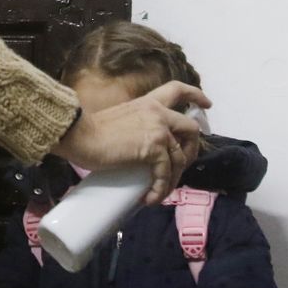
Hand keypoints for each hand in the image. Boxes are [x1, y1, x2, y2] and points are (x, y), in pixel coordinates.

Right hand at [49, 80, 206, 203]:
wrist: (81, 135)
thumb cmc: (91, 130)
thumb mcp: (121, 119)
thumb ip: (137, 126)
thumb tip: (140, 148)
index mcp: (149, 102)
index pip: (177, 90)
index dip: (195, 96)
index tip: (207, 104)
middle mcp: (158, 112)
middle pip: (191, 128)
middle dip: (192, 149)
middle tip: (182, 165)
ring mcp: (159, 130)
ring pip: (180, 157)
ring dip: (173, 179)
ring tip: (158, 192)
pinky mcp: (154, 149)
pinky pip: (166, 173)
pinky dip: (161, 189)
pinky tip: (150, 198)